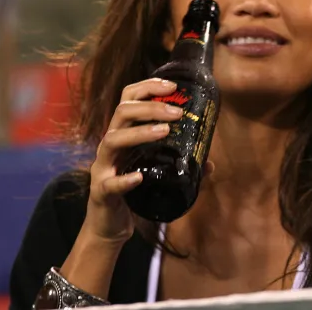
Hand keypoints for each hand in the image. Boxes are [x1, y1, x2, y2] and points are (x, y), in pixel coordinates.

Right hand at [83, 78, 183, 244]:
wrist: (108, 226)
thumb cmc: (134, 192)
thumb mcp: (158, 173)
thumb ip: (181, 166)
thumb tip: (210, 164)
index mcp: (124, 134)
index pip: (129, 99)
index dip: (148, 87)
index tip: (173, 86)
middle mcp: (110, 145)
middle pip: (122, 112)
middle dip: (150, 106)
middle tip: (177, 111)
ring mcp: (103, 167)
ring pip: (113, 140)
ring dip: (140, 132)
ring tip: (164, 131)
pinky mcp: (101, 192)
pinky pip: (109, 183)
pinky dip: (124, 180)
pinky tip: (139, 178)